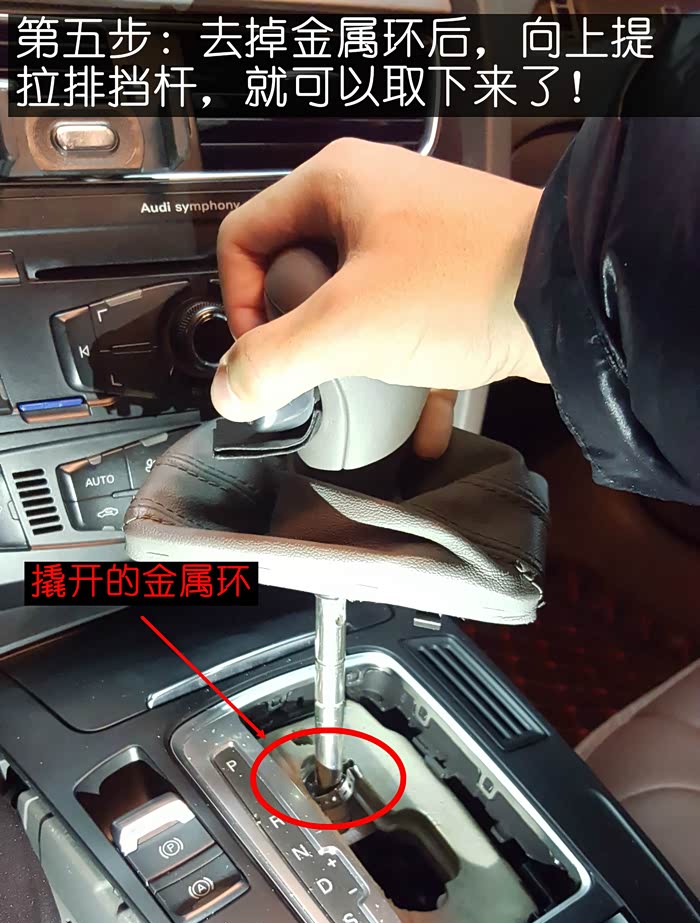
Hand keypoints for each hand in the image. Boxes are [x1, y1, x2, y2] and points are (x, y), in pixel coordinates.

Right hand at [212, 139, 547, 456]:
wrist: (572, 300)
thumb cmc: (467, 284)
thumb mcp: (348, 326)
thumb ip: (273, 361)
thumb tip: (229, 391)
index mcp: (336, 184)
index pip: (244, 237)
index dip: (242, 303)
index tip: (265, 356)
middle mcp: (374, 202)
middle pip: (296, 278)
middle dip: (303, 339)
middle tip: (318, 373)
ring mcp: (416, 243)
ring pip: (352, 310)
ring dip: (352, 364)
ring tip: (369, 394)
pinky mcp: (452, 285)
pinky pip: (406, 335)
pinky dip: (404, 382)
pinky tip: (414, 429)